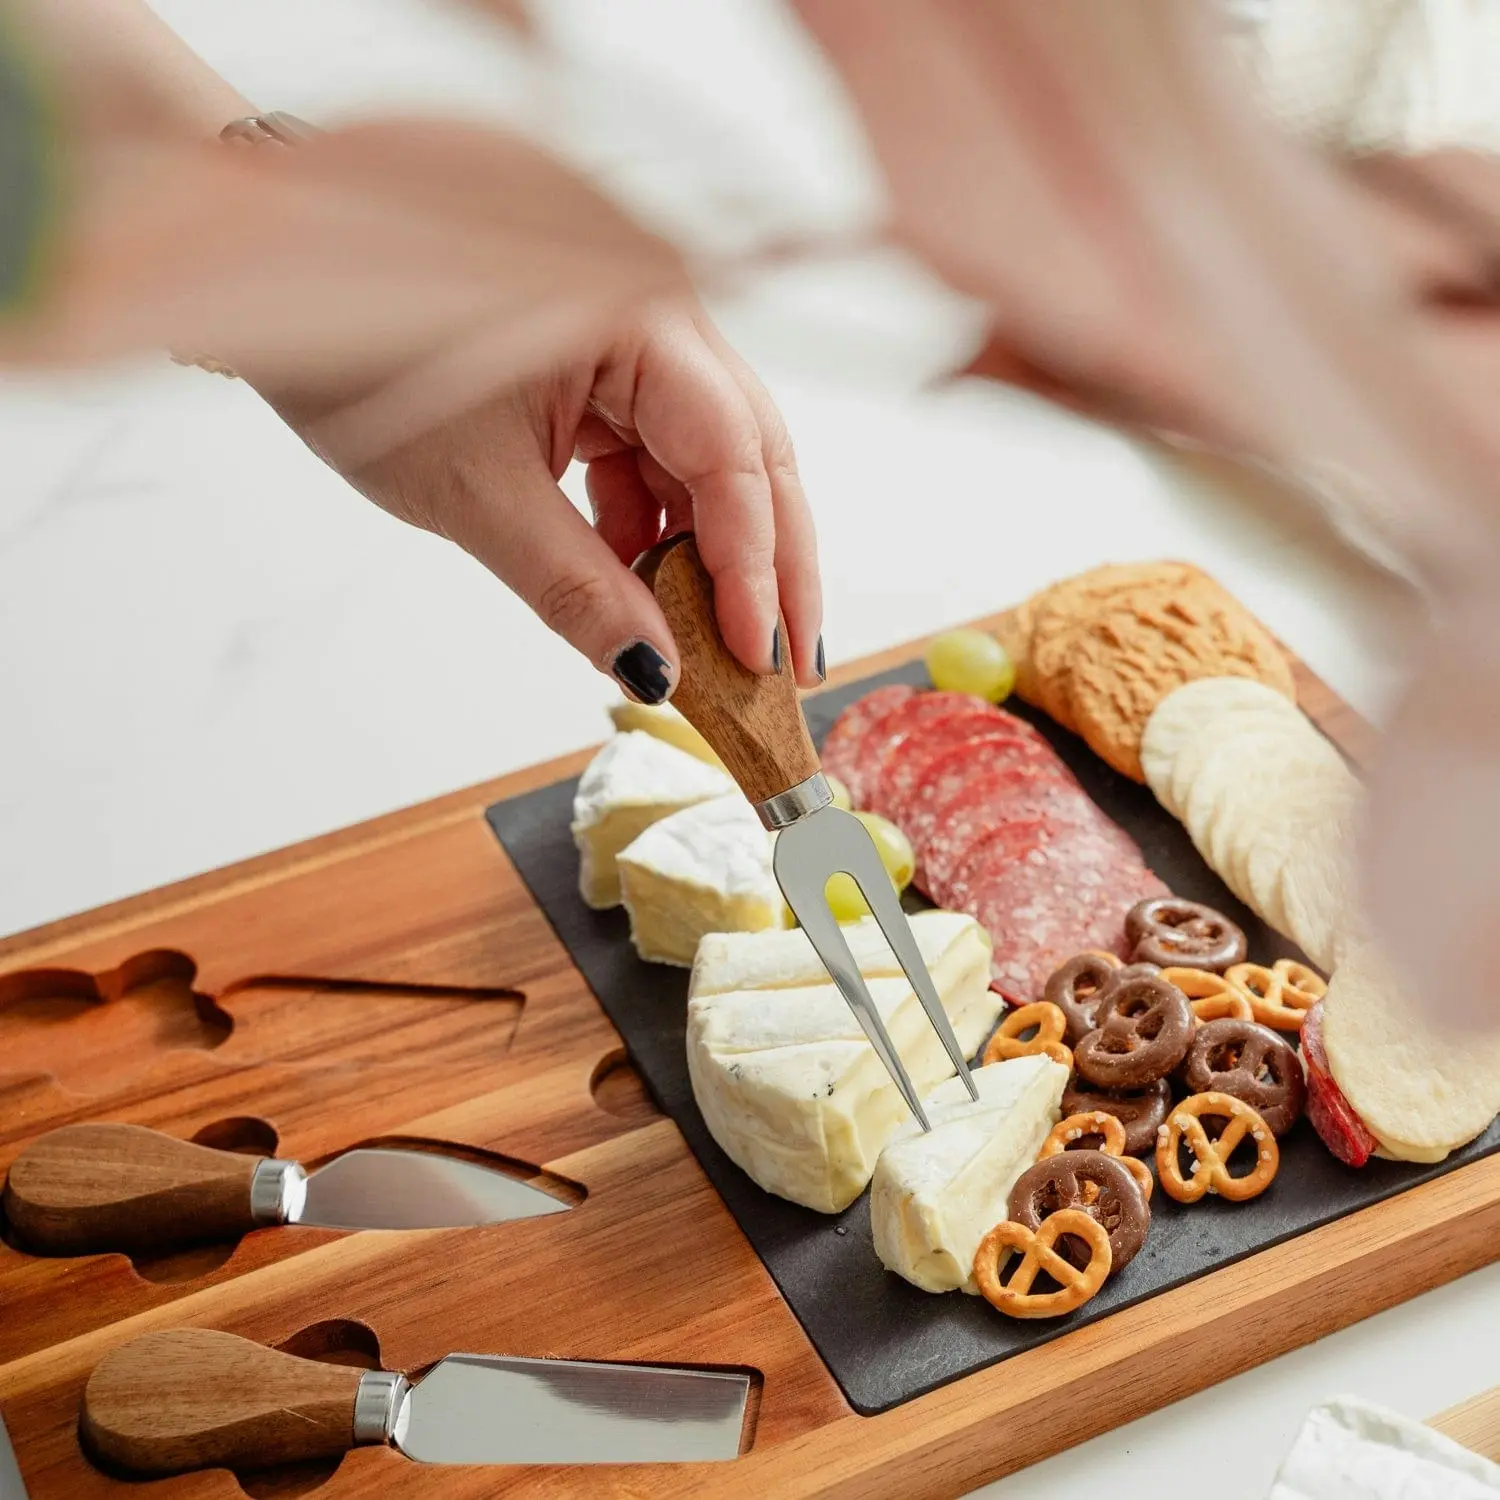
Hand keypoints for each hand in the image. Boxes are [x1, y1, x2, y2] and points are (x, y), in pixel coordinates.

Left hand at [296, 298, 823, 700]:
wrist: (293, 294)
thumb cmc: (364, 359)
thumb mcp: (476, 493)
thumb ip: (576, 587)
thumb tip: (654, 669)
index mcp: (639, 316)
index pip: (732, 453)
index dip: (752, 564)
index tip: (756, 654)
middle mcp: (658, 320)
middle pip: (752, 458)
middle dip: (769, 568)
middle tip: (786, 667)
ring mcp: (637, 347)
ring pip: (712, 467)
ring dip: (715, 559)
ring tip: (721, 648)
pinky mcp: (607, 376)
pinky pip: (657, 462)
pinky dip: (655, 533)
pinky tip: (647, 595)